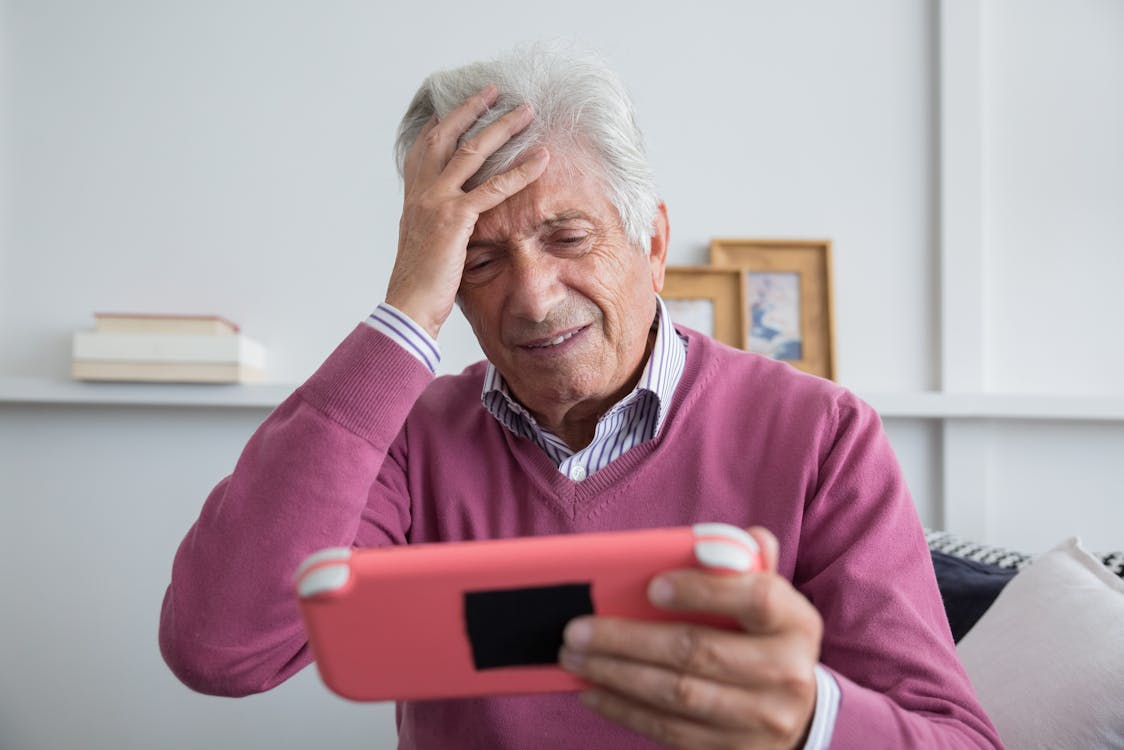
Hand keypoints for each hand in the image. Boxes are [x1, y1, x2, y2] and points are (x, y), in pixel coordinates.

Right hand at [386, 85, 549, 338]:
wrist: (409, 305)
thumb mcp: (424, 245)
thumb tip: (449, 224)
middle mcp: (421, 192)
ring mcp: (437, 202)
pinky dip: (521, 170)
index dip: (439, 124)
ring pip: (472, 151)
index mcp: (413, 199)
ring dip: (501, 126)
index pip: (423, 149)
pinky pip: (494, 188)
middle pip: (446, 136)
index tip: (452, 107)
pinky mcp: (455, 218)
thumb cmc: (419, 284)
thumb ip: (435, 225)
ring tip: (525, 111)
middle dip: (471, 110)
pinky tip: (542, 158)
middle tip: (494, 92)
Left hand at [558, 527, 822, 749]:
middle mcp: (786, 673)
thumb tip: (718, 540)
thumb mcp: (770, 598)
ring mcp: (762, 719)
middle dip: (629, 640)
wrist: (796, 713)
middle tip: (578, 629)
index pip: (755, 599)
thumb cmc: (765, 637)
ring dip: (616, 676)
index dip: (704, 591)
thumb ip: (744, 563)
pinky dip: (625, 710)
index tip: (653, 585)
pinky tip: (593, 691)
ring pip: (677, 695)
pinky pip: (670, 731)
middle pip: (699, 652)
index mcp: (795, 621)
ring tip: (574, 658)